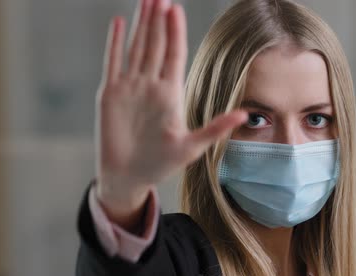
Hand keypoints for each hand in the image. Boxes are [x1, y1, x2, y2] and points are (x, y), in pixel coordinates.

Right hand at [95, 0, 246, 218]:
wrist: (129, 178)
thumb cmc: (160, 164)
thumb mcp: (192, 146)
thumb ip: (215, 128)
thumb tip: (244, 114)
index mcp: (170, 94)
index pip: (174, 54)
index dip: (175, 32)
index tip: (176, 9)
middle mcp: (150, 85)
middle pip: (155, 45)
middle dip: (158, 20)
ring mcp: (130, 87)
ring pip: (136, 47)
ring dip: (141, 24)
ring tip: (146, 0)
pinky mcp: (110, 94)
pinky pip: (113, 62)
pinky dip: (115, 43)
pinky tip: (119, 23)